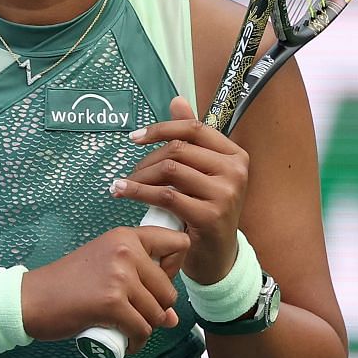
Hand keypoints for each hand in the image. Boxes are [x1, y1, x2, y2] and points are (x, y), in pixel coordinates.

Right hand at [21, 226, 190, 355]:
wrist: (31, 299)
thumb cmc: (65, 285)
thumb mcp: (104, 267)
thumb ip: (138, 282)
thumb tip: (173, 319)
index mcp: (125, 236)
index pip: (177, 244)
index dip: (173, 269)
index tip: (153, 283)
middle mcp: (126, 251)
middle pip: (169, 290)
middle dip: (157, 310)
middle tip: (134, 315)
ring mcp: (120, 277)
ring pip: (157, 313)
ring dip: (146, 328)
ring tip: (127, 330)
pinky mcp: (112, 303)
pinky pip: (142, 329)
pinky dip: (137, 343)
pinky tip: (127, 344)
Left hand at [112, 95, 248, 284]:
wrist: (218, 256)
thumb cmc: (207, 211)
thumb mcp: (203, 173)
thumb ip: (192, 139)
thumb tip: (176, 100)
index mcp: (235, 155)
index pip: (194, 128)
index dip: (161, 128)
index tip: (134, 138)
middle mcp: (235, 170)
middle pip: (178, 149)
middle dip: (146, 160)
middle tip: (128, 174)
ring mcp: (225, 193)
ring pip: (169, 170)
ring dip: (139, 177)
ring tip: (122, 186)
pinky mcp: (210, 215)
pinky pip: (166, 196)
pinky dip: (138, 193)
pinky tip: (123, 194)